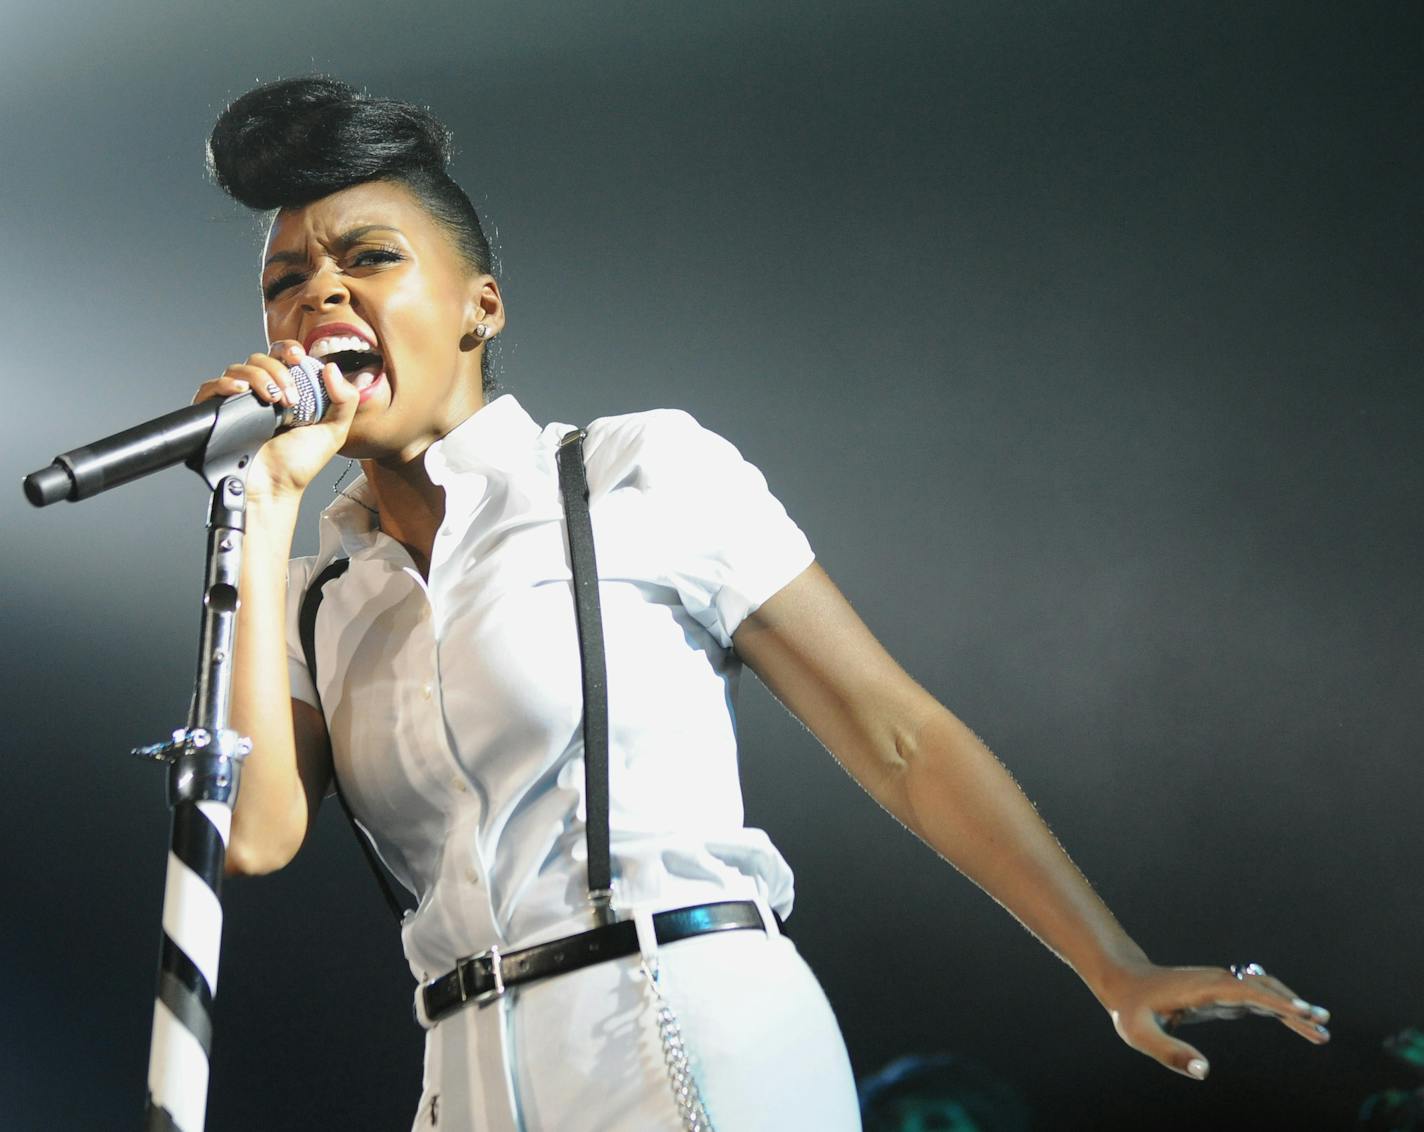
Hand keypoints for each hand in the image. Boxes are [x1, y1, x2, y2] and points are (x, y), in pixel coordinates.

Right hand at [191, 341, 358, 500]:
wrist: (274, 488)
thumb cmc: (299, 465)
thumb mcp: (334, 431)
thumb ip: (345, 399)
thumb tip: (331, 367)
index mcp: (287, 392)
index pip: (282, 357)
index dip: (288, 350)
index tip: (299, 357)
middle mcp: (261, 393)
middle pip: (260, 359)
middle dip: (278, 371)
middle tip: (291, 398)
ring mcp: (239, 402)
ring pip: (239, 368)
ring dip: (259, 378)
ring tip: (273, 402)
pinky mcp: (219, 413)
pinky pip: (212, 386)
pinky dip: (225, 383)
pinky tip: (240, 391)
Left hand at [1099, 960, 1330, 1079]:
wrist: (1125, 982)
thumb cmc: (1131, 1009)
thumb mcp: (1140, 1035)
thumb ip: (1170, 1053)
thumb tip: (1205, 1072)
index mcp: (1202, 988)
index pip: (1246, 992)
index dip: (1275, 1002)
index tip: (1304, 1012)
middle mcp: (1217, 981)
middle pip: (1263, 989)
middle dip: (1293, 1006)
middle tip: (1323, 1025)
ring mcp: (1222, 985)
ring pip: (1265, 992)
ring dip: (1293, 1009)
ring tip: (1322, 1032)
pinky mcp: (1223, 993)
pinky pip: (1258, 999)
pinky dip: (1281, 1011)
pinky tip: (1300, 1025)